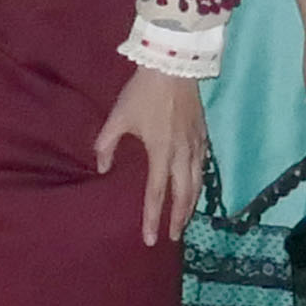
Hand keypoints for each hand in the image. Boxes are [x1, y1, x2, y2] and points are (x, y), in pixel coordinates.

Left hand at [97, 65, 209, 245]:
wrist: (173, 66)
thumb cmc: (143, 92)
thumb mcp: (118, 117)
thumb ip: (107, 145)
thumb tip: (102, 167)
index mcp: (161, 152)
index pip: (156, 193)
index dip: (152, 218)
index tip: (150, 239)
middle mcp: (182, 154)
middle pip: (183, 194)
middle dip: (179, 218)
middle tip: (174, 236)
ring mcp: (196, 145)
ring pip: (197, 183)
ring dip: (191, 204)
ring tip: (185, 219)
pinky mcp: (203, 135)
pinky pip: (203, 167)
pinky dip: (199, 183)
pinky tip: (196, 188)